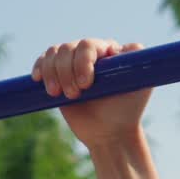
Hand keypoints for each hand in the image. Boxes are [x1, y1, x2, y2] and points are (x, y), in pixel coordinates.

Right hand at [31, 38, 151, 148]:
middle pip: (68, 48)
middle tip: (75, 95)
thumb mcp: (140, 87)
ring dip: (52, 73)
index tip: (86, 84)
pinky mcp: (58, 74)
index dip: (83, 62)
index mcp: (110, 52)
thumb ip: (139, 66)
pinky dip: (39, 67)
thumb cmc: (127, 110)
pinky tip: (38, 79)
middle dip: (67, 72)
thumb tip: (134, 46)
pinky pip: (43, 61)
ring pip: (54, 53)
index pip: (89, 45)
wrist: (109, 133)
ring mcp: (73, 63)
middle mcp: (91, 54)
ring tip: (59, 94)